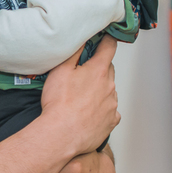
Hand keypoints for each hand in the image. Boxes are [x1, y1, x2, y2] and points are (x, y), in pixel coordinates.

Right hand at [39, 36, 118, 156]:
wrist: (61, 135)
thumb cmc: (59, 103)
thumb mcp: (60, 70)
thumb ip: (73, 52)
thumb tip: (81, 39)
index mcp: (98, 70)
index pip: (109, 47)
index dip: (107, 40)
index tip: (106, 38)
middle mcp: (110, 86)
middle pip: (108, 70)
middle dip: (98, 68)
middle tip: (82, 73)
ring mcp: (112, 105)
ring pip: (109, 91)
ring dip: (100, 90)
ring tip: (81, 98)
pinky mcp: (111, 121)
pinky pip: (110, 111)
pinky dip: (102, 109)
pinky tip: (88, 113)